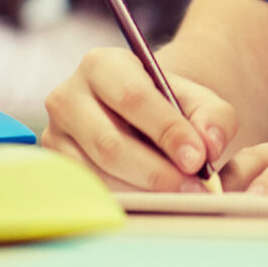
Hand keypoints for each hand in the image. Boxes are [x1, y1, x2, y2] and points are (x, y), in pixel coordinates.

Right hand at [41, 47, 237, 191]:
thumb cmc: (168, 104)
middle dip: (156, 170)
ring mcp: (54, 138)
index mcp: (102, 64)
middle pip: (110, 144)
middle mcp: (67, 98)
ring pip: (98, 175)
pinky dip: (125, 200)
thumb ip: (214, 116)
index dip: (167, 131)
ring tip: (180, 196)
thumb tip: (211, 145)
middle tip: (193, 188)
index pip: (133, 99)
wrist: (137, 116)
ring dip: (142, 191)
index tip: (198, 159)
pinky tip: (154, 202)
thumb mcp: (197, 98)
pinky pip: (88, 194)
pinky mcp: (54, 171)